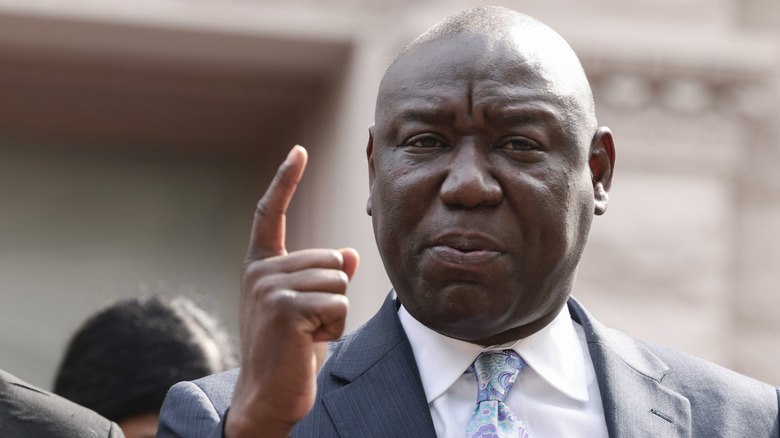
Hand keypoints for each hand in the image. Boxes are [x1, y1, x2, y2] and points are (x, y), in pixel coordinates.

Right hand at [225, 145, 358, 437]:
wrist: (268, 396)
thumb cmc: (290, 351)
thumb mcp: (306, 307)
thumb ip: (322, 277)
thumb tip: (349, 255)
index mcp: (261, 266)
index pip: (270, 214)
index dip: (285, 181)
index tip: (299, 151)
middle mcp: (261, 272)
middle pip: (330, 259)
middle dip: (333, 293)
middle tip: (307, 324)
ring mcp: (269, 289)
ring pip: (338, 281)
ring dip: (335, 312)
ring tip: (307, 333)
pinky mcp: (285, 309)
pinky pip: (338, 304)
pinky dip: (335, 328)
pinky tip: (309, 343)